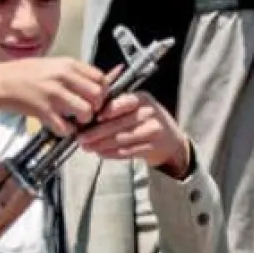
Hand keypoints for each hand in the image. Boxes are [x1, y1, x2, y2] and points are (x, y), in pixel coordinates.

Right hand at [0, 57, 107, 136]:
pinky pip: (65, 127)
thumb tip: (97, 83)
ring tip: (74, 119)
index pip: (101, 78)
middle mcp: (63, 77)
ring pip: (86, 112)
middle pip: (97, 95)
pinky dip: (65, 130)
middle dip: (95, 107)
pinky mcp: (43, 111)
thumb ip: (74, 73)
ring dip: (83, 120)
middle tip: (86, 110)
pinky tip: (59, 125)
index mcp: (68, 64)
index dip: (102, 91)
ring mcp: (53, 94)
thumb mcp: (53, 65)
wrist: (0, 81)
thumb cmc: (25, 73)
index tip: (96, 97)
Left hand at [76, 92, 191, 178]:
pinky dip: (112, 154)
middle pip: (118, 124)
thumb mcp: (137, 106)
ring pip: (121, 139)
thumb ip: (117, 105)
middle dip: (96, 132)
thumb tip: (90, 112)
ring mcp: (152, 131)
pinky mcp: (152, 148)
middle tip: (81, 138)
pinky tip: (101, 153)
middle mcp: (149, 113)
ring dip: (101, 145)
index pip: (122, 103)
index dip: (106, 112)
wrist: (172, 141)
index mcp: (142, 98)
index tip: (91, 119)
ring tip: (87, 147)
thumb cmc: (147, 120)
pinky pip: (127, 152)